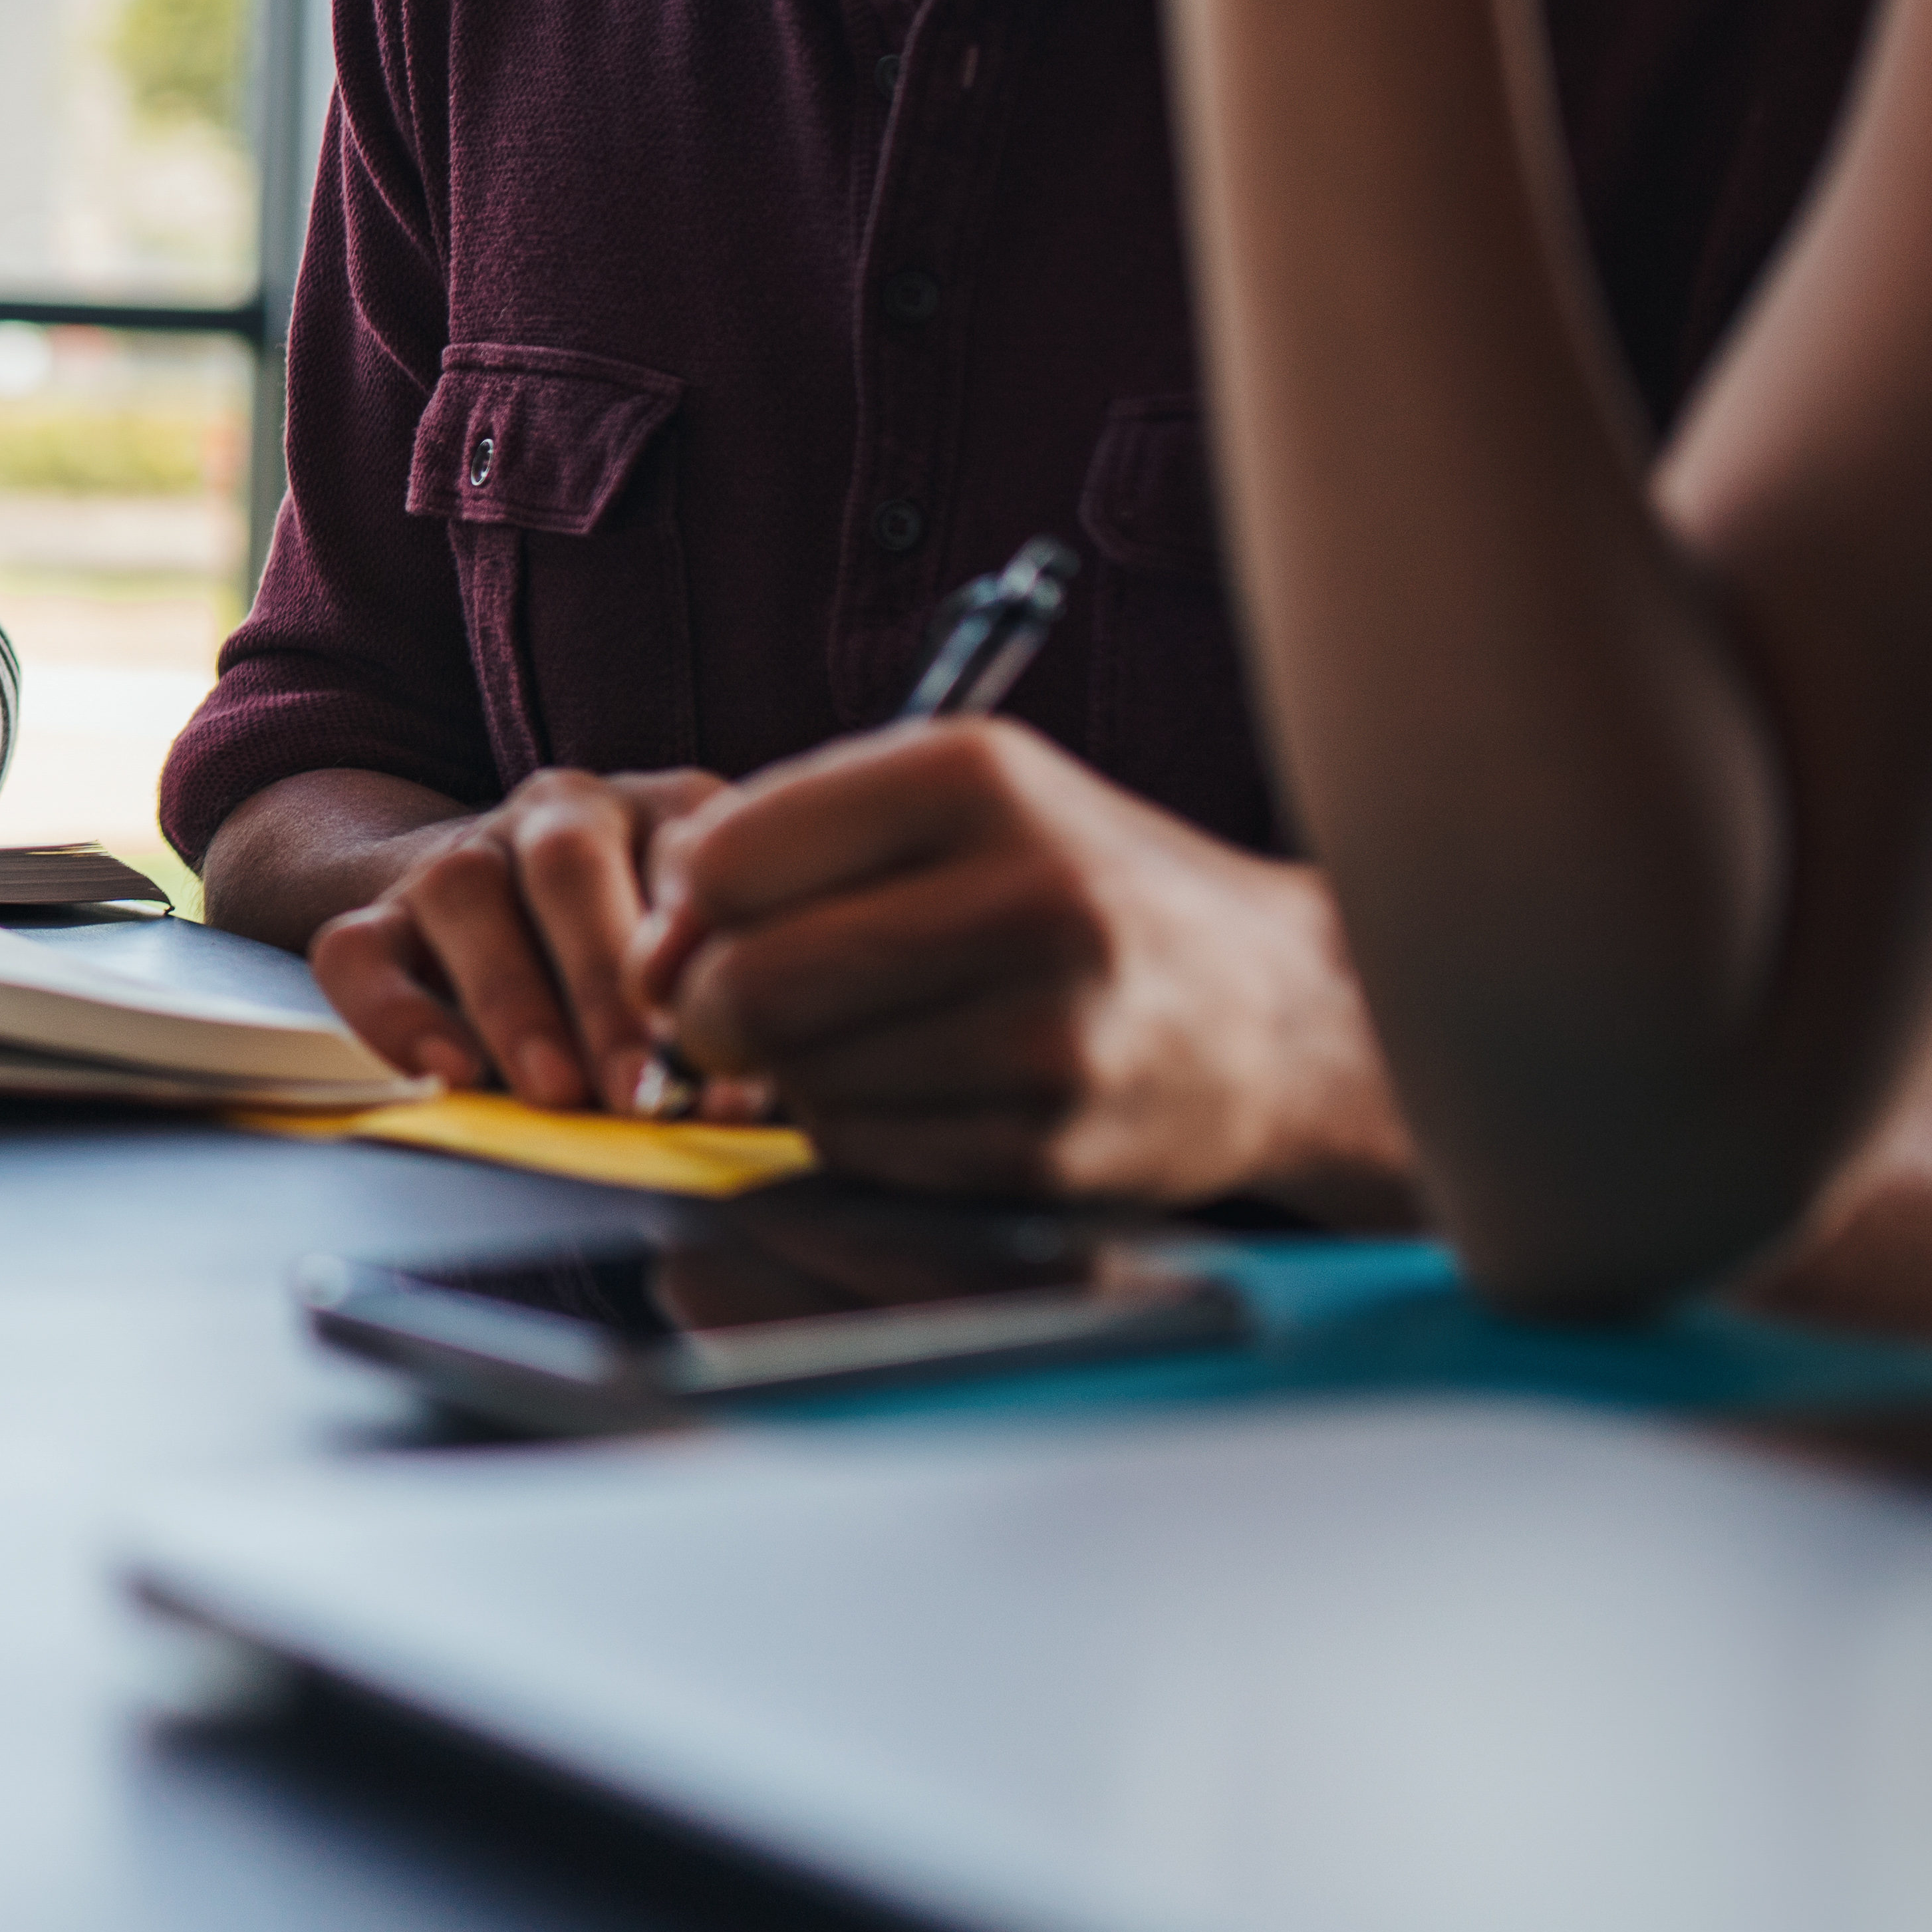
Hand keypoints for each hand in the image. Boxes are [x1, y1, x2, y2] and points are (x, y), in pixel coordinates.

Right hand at [302, 768, 739, 1112]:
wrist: (517, 916)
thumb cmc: (652, 970)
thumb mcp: (711, 964)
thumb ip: (723, 1008)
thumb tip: (728, 1095)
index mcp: (663, 811)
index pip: (686, 851)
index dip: (701, 945)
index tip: (723, 1038)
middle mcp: (560, 812)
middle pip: (568, 860)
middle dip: (604, 982)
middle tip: (638, 1087)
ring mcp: (462, 855)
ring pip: (461, 888)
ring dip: (511, 998)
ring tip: (553, 1092)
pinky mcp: (379, 913)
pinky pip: (356, 949)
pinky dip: (394, 1014)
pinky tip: (448, 1075)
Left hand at [640, 716, 1412, 1209]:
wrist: (1275, 1012)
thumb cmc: (1081, 886)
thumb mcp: (960, 801)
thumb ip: (795, 836)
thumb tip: (656, 945)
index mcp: (978, 779)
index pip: (726, 856)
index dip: (682, 906)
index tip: (700, 925)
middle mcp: (1025, 899)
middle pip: (750, 986)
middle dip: (710, 1010)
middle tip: (733, 1009)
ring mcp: (1048, 1034)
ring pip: (802, 1080)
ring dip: (797, 1072)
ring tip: (871, 1033)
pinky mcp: (1052, 1147)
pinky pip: (867, 1152)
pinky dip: (863, 1129)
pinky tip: (929, 1087)